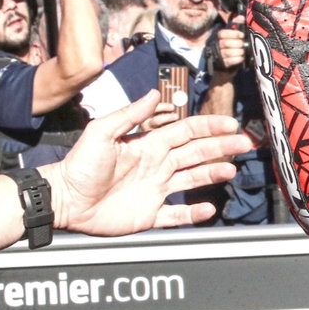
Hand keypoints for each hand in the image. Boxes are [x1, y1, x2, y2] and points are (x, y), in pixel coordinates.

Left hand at [41, 91, 250, 233]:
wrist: (64, 200)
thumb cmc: (78, 166)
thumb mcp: (101, 132)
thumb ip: (129, 115)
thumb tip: (154, 94)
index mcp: (148, 145)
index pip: (186, 132)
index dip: (209, 127)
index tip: (229, 124)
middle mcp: (157, 166)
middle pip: (197, 154)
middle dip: (222, 148)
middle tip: (244, 144)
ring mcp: (155, 190)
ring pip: (193, 181)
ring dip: (213, 174)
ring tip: (231, 170)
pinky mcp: (150, 215)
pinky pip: (177, 215)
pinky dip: (194, 213)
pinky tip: (208, 208)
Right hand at [214, 25, 246, 73]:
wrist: (224, 65)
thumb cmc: (230, 47)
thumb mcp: (231, 35)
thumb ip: (235, 25)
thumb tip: (241, 17)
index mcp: (218, 38)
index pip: (222, 33)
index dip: (233, 34)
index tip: (242, 35)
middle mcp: (216, 46)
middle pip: (226, 43)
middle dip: (237, 43)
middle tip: (244, 44)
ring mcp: (218, 56)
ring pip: (228, 52)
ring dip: (238, 51)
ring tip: (243, 51)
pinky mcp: (222, 64)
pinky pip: (229, 61)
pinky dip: (237, 59)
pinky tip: (242, 57)